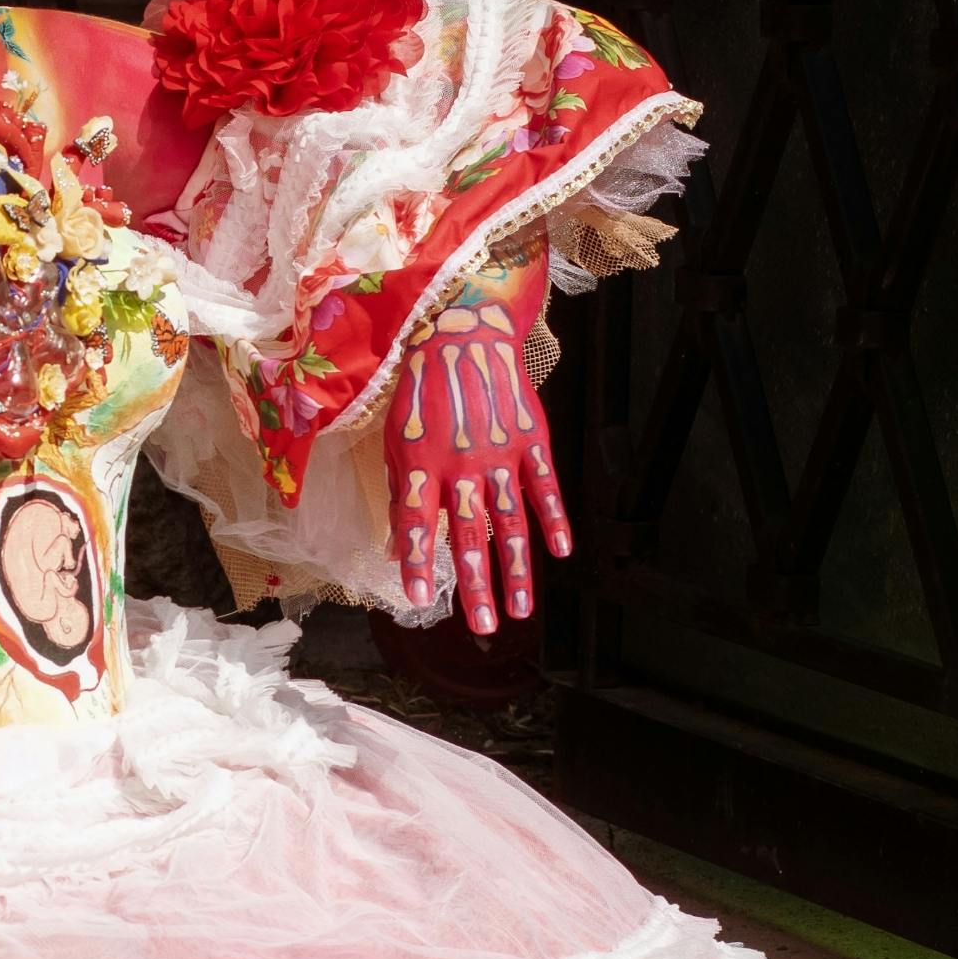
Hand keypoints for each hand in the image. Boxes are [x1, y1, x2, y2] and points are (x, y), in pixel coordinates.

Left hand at [383, 251, 570, 634]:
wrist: (464, 332)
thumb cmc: (421, 389)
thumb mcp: (396, 437)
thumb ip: (400, 491)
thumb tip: (396, 545)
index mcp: (422, 464)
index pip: (417, 526)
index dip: (418, 565)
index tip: (422, 601)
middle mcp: (462, 465)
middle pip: (470, 536)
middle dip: (476, 586)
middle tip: (485, 626)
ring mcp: (501, 454)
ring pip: (512, 522)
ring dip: (518, 569)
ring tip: (521, 609)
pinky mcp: (532, 440)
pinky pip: (545, 487)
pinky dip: (555, 519)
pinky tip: (561, 552)